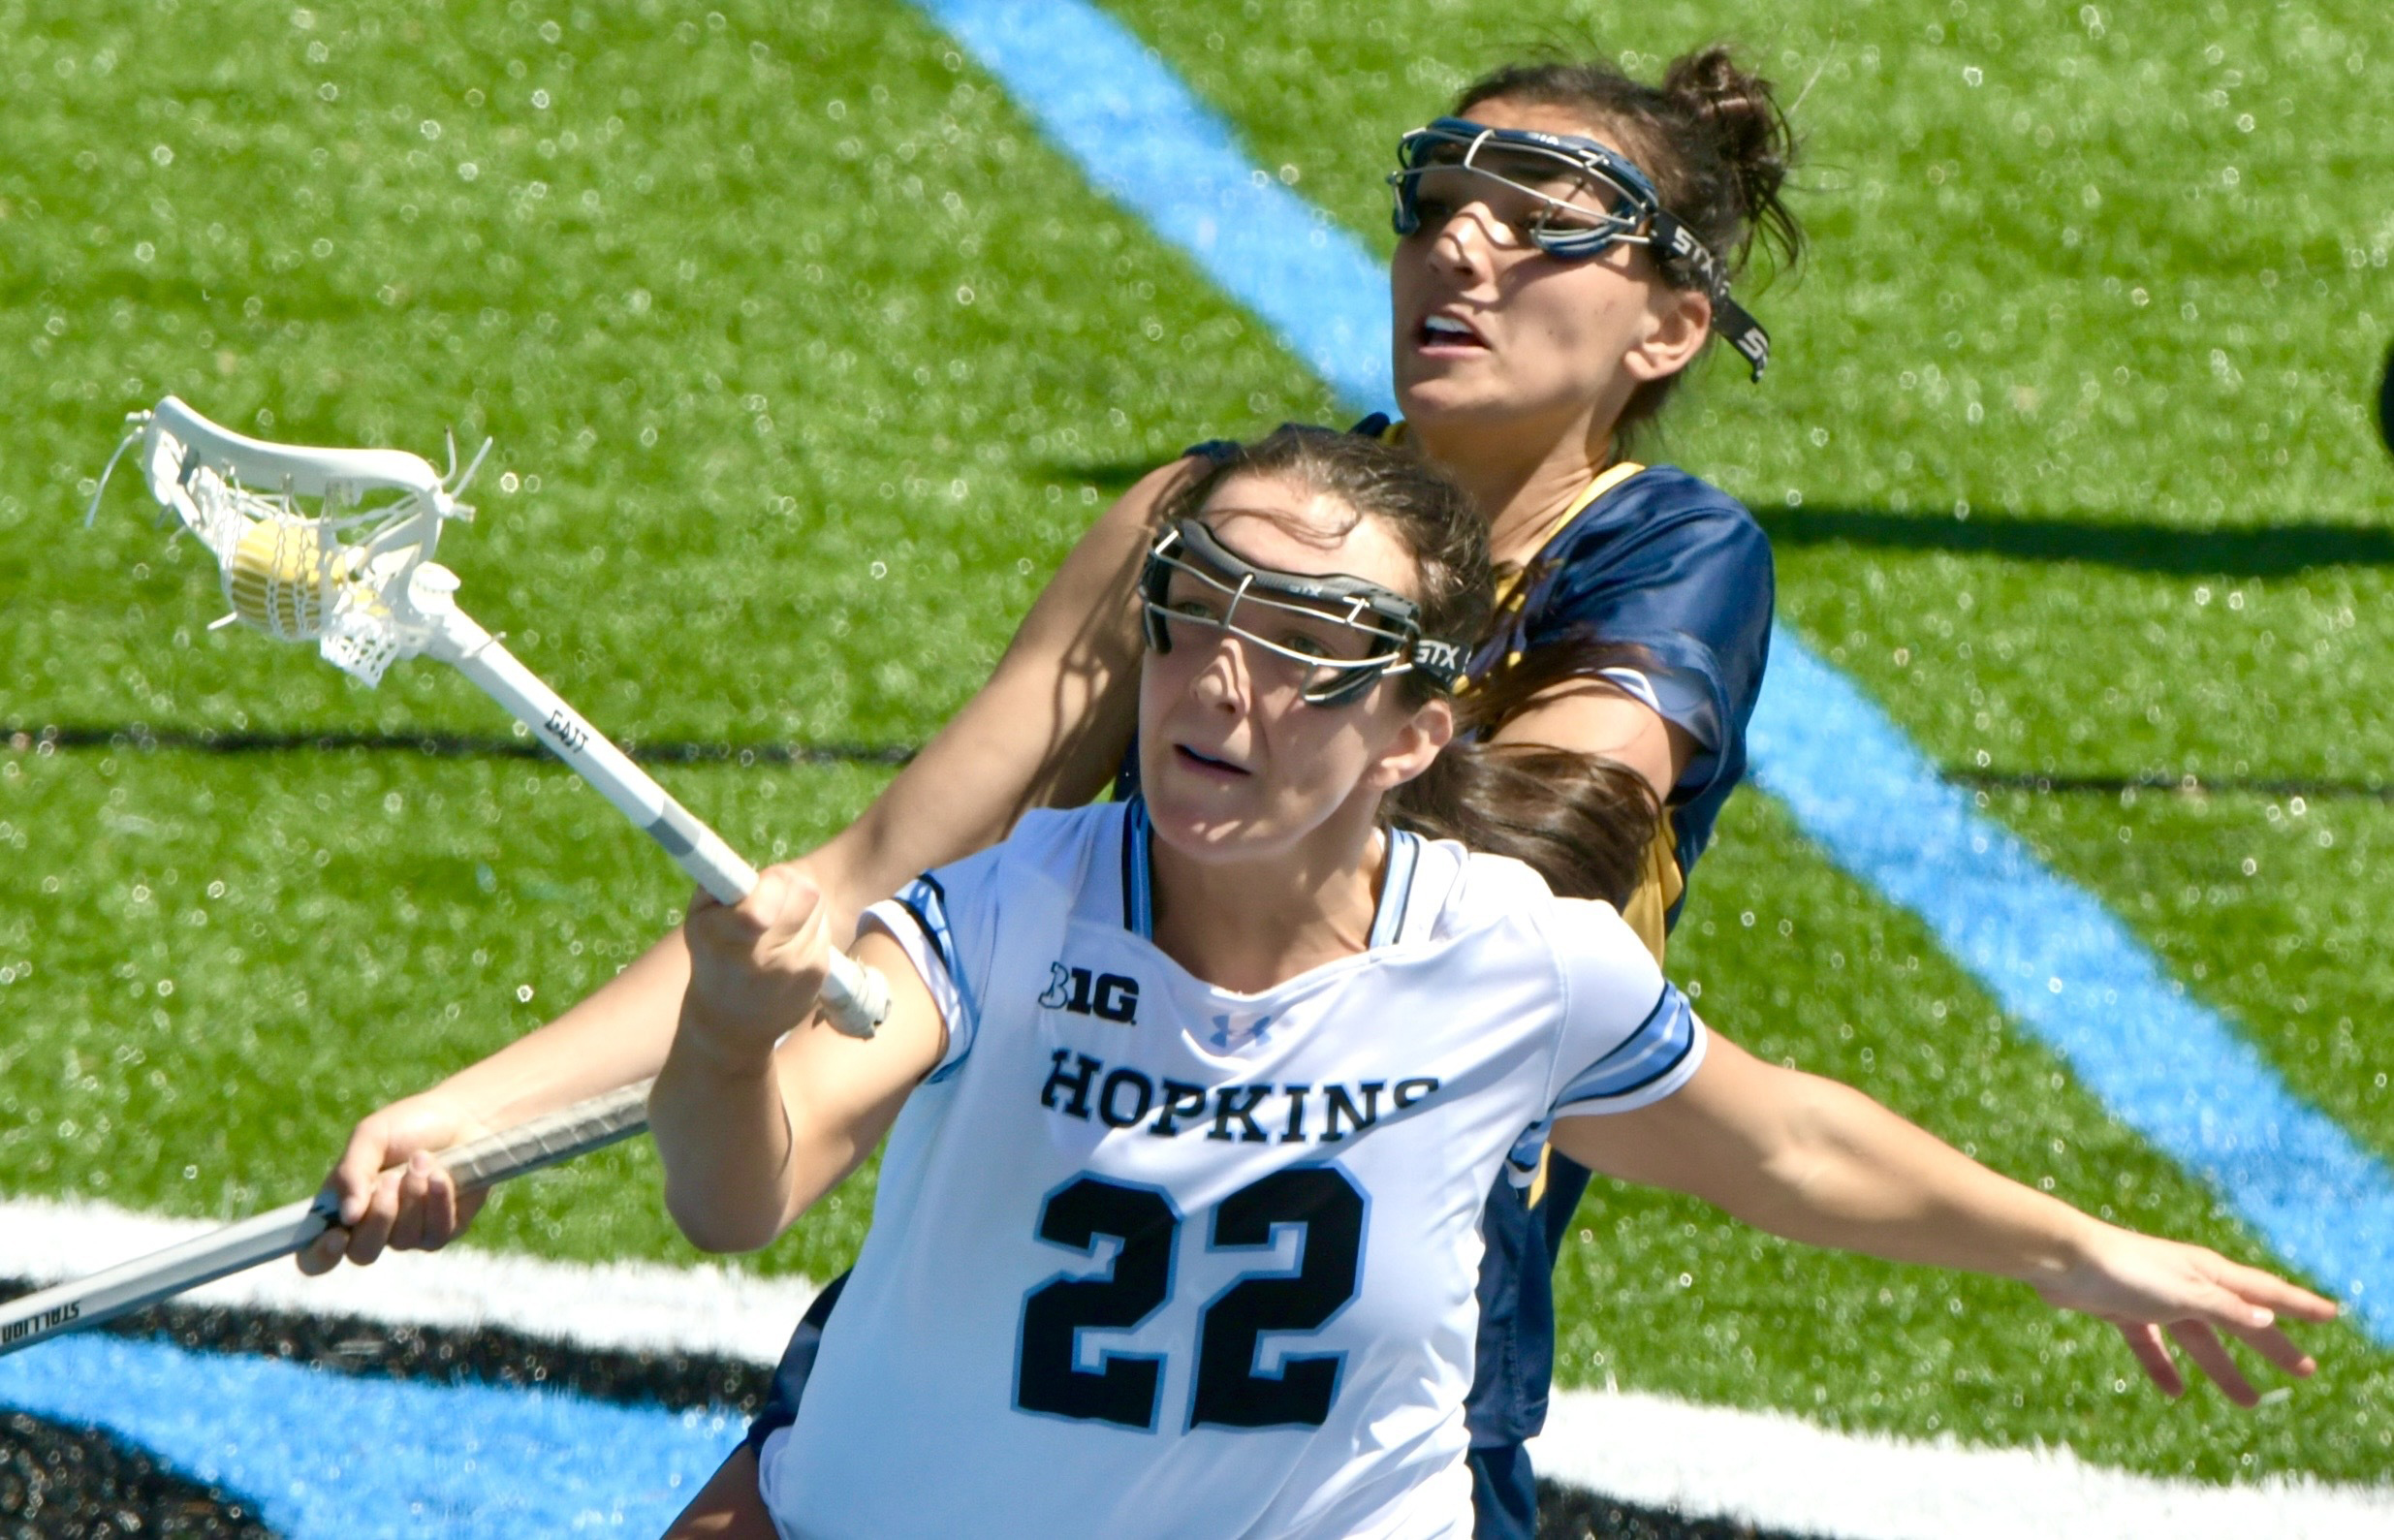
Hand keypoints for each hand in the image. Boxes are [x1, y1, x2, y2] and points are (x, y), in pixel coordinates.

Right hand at [296, 1091, 494, 1273]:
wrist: (461, 1117)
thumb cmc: (408, 1126)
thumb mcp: (371, 1137)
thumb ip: (351, 1173)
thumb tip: (346, 1216)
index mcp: (342, 1207)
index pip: (316, 1255)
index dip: (320, 1256)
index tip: (338, 1235)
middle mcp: (373, 1227)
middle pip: (362, 1253)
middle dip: (378, 1216)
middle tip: (390, 1178)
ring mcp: (409, 1233)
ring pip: (402, 1240)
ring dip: (412, 1197)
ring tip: (421, 1160)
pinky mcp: (443, 1230)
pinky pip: (435, 1234)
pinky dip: (438, 1201)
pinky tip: (441, 1175)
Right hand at [679, 863, 834, 1065]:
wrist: (730, 1025)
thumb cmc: (711, 959)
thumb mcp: (699, 921)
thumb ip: (721, 885)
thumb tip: (748, 870)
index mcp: (725, 942)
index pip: (759, 911)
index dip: (770, 891)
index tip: (761, 891)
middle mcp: (765, 960)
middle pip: (805, 893)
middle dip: (789, 884)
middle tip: (772, 894)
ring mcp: (797, 970)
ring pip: (817, 908)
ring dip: (799, 907)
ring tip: (776, 927)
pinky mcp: (819, 976)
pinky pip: (824, 930)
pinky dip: (808, 929)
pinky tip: (786, 947)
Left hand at [2036, 1221, 2338, 1404]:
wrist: (2062, 1259)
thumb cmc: (2125, 1268)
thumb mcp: (2184, 1293)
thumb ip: (2224, 1308)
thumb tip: (2266, 1320)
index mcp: (2208, 1273)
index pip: (2265, 1292)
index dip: (2300, 1305)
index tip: (2332, 1315)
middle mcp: (2187, 1283)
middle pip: (2239, 1321)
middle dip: (2273, 1346)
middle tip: (2305, 1370)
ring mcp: (2155, 1297)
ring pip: (2199, 1339)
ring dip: (2223, 1368)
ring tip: (2249, 1401)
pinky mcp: (2124, 1309)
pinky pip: (2151, 1344)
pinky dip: (2163, 1367)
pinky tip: (2175, 1392)